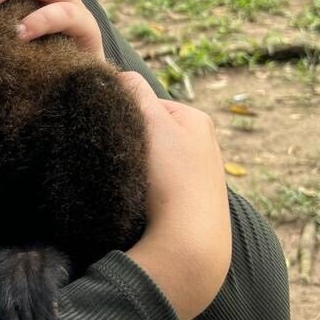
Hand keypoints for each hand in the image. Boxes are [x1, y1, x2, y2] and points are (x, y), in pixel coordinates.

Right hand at [118, 71, 231, 319]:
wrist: (190, 243)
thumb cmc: (171, 177)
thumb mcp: (149, 121)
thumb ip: (133, 91)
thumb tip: (120, 75)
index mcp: (197, 120)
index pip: (148, 102)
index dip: (125, 113)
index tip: (115, 130)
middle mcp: (205, 146)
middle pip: (151, 133)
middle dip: (132, 142)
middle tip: (119, 158)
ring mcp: (201, 179)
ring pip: (153, 163)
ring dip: (138, 170)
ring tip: (129, 184)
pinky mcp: (193, 207)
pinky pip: (159, 190)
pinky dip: (147, 193)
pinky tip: (141, 203)